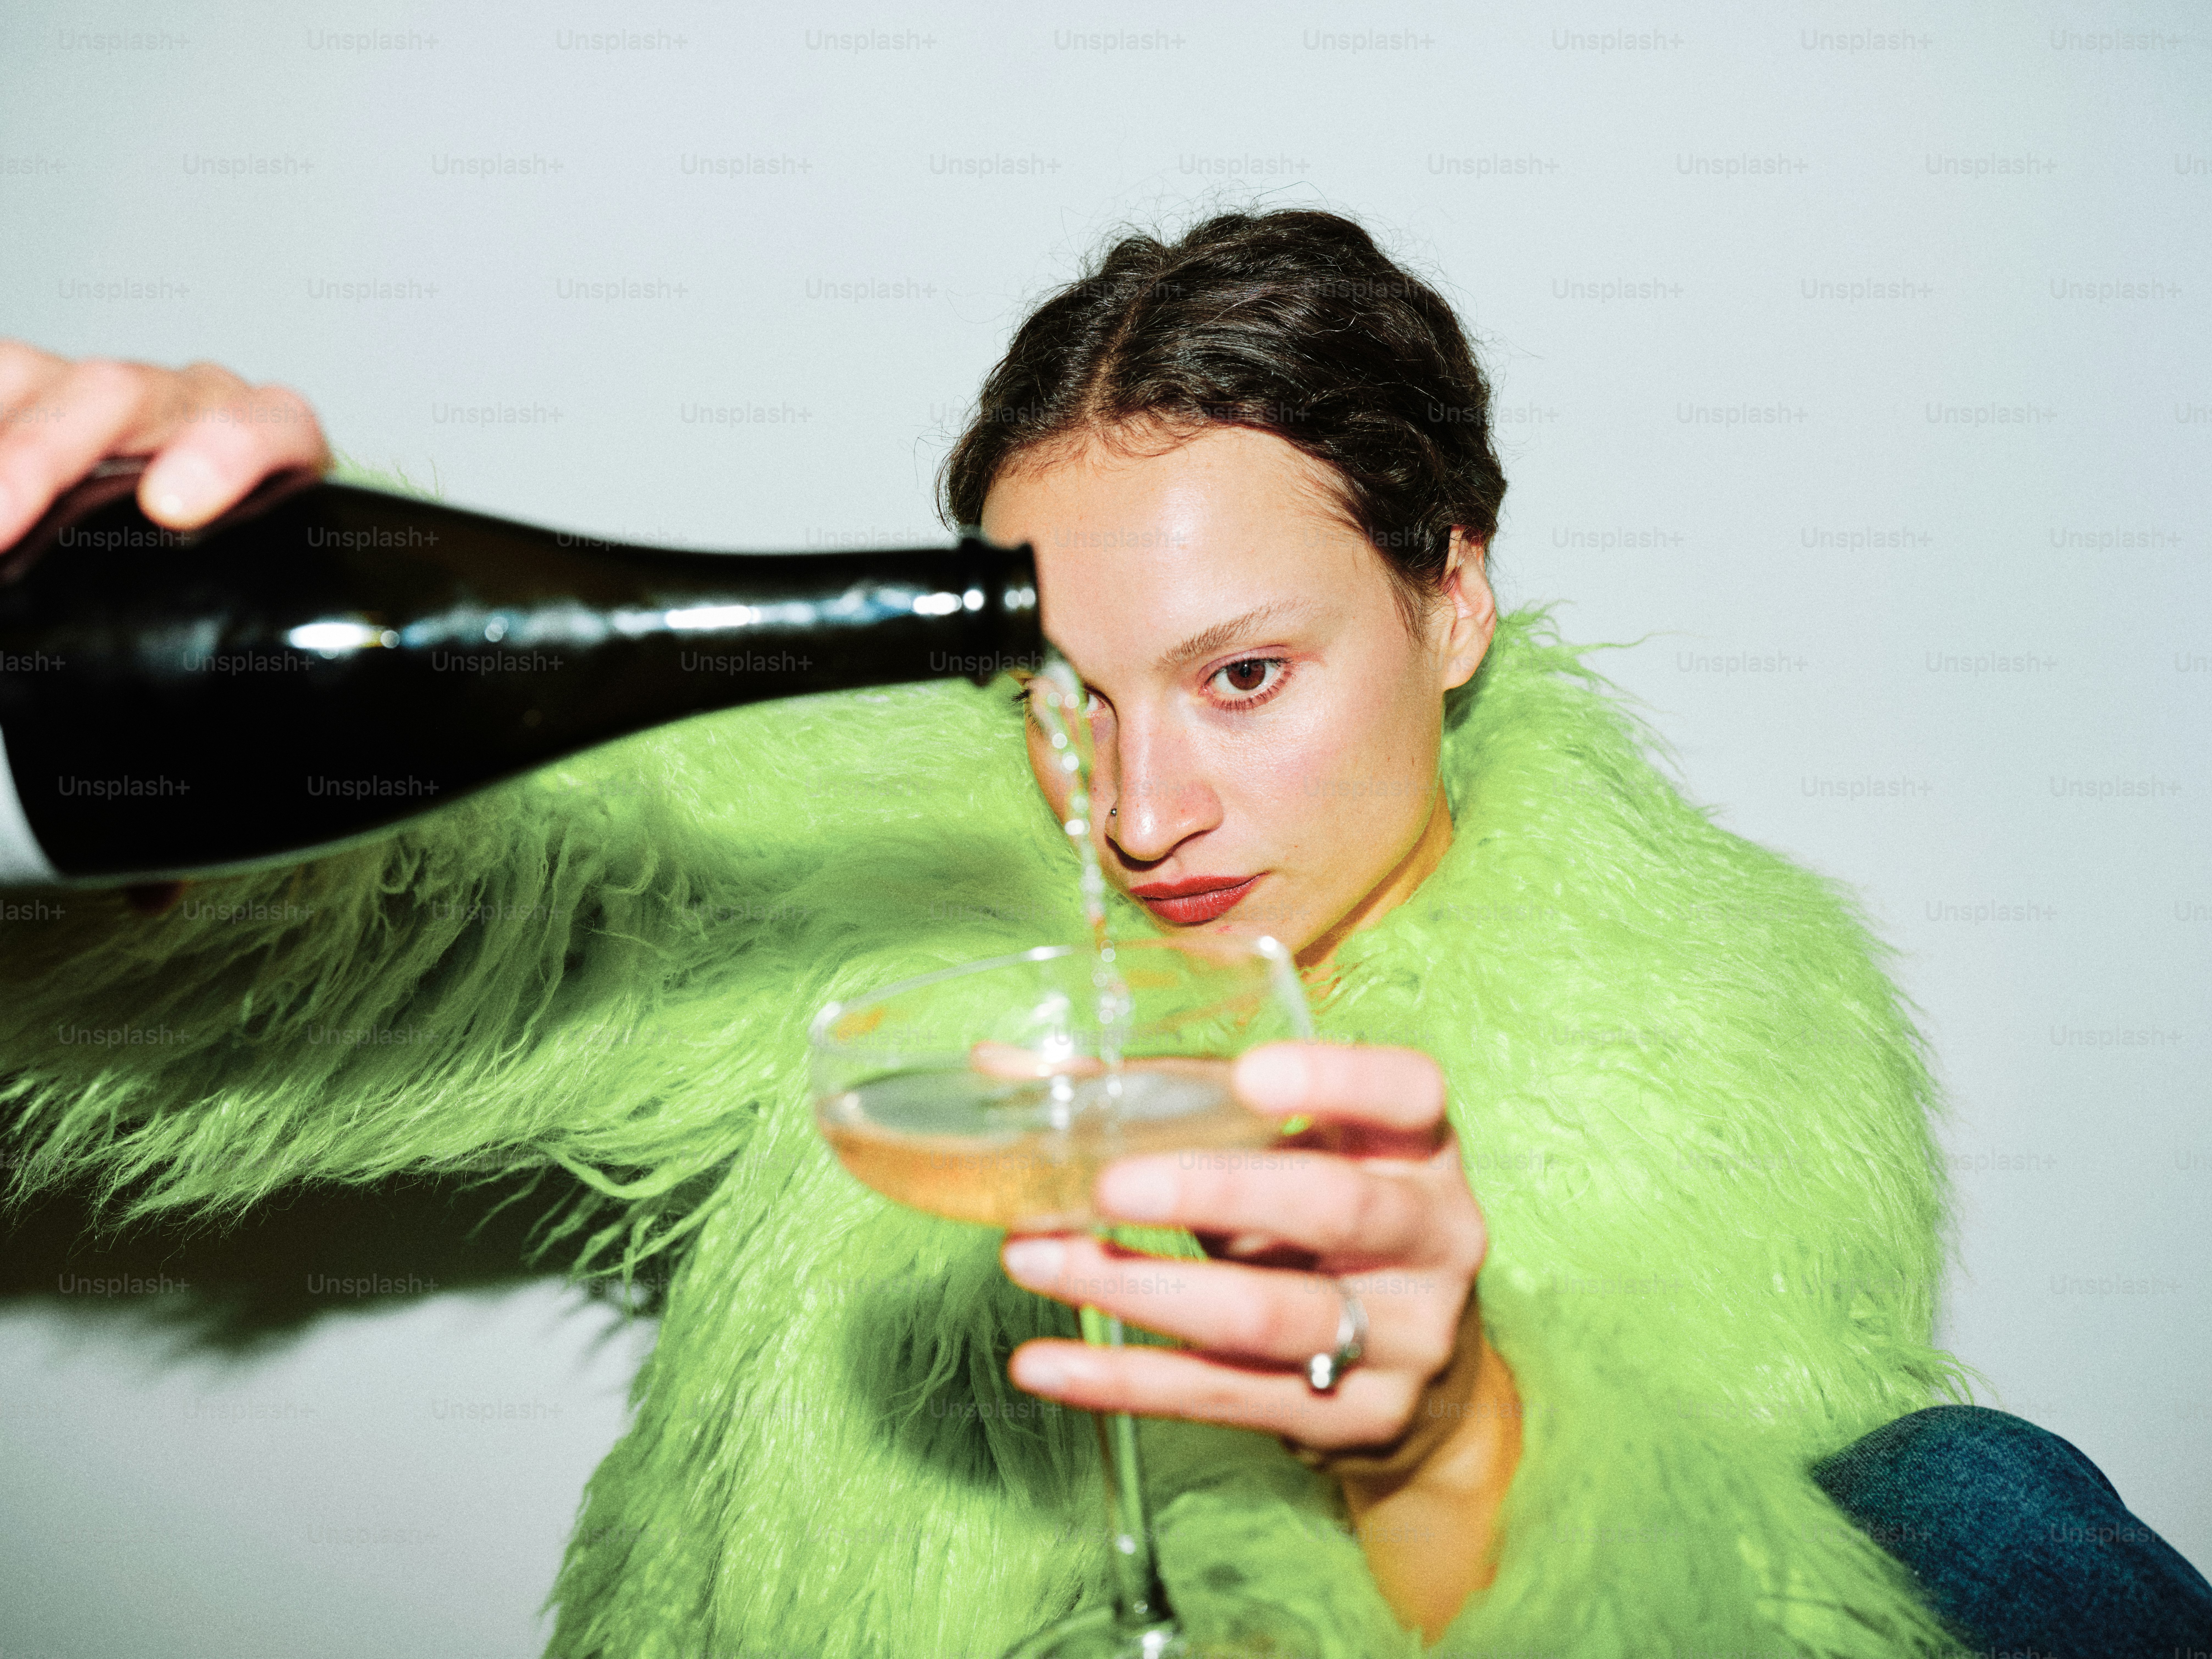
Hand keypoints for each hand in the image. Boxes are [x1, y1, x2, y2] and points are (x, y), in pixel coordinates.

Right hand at [0, 341, 329, 915]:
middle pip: (137, 396)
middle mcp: (182, 415)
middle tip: (4, 520)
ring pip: (49, 382)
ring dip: (4, 446)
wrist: (138, 558)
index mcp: (262, 468)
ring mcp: (94, 399)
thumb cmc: (204, 625)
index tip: (176, 503)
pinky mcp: (21, 391)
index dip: (237, 449)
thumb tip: (156, 887)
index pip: (275, 427)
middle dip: (60, 449)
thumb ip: (202, 757)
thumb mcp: (214, 677)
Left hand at [1000, 1040, 1520, 1636]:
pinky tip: (1043, 1363)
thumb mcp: (1283, 1156)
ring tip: (1033, 1259)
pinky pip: (1224, 1396)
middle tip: (1105, 1184)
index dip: (1336, 1079)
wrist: (1426, 1376)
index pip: (1408, 1092)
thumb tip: (1002, 1065)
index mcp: (1417, 1150)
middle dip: (1210, 1192)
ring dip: (1137, 1288)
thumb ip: (1168, 1104)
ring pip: (1263, 1315)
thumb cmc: (1323, 1228)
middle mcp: (1430, 1237)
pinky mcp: (1353, 1419)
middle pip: (1331, 1207)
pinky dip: (1125, 1379)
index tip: (1248, 1074)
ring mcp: (1400, 1337)